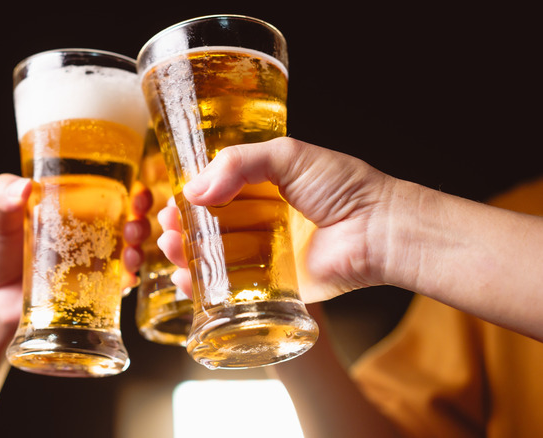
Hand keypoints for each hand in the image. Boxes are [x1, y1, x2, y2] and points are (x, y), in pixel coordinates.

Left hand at [0, 174, 151, 342]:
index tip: (137, 186)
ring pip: (126, 247)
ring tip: (132, 246)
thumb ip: (2, 198)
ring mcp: (89, 260)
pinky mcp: (89, 289)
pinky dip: (128, 276)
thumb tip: (23, 186)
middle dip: (140, 215)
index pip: (105, 188)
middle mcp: (83, 231)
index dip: (127, 185)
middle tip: (138, 215)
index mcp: (67, 206)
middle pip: (124, 217)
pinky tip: (128, 275)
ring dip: (138, 244)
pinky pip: (117, 281)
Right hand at [157, 136, 396, 302]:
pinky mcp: (274, 287)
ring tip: (170, 250)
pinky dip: (205, 288)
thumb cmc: (343, 187)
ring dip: (186, 255)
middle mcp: (263, 220)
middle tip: (166, 228)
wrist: (379, 230)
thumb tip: (193, 190)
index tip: (170, 202)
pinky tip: (184, 281)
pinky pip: (233, 288)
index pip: (217, 191)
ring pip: (215, 257)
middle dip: (182, 228)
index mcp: (265, 187)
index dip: (190, 197)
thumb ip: (238, 163)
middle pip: (210, 226)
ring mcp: (267, 255)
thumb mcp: (288, 155)